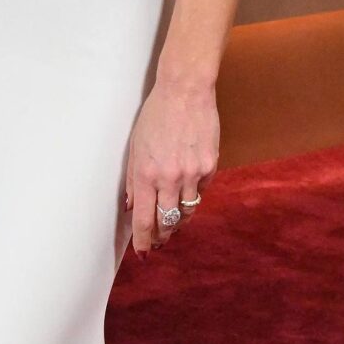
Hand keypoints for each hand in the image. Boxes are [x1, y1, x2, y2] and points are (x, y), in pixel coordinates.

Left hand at [125, 80, 216, 258]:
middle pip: (167, 222)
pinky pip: (201, 192)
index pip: (144, 220)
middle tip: (158, 242)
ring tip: (172, 226)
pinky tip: (185, 195)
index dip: (144, 241)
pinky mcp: (210, 166)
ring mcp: (193, 173)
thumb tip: (132, 207)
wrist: (186, 92)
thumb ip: (134, 180)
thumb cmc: (156, 116)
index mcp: (147, 174)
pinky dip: (192, 197)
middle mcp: (170, 178)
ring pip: (187, 212)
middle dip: (161, 236)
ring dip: (178, 222)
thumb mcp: (135, 147)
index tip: (144, 252)